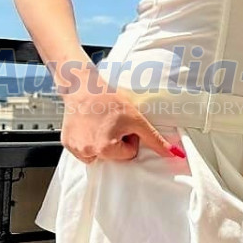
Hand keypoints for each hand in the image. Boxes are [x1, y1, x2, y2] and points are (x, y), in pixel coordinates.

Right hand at [60, 72, 184, 163]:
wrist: (83, 86)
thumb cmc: (108, 99)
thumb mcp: (136, 119)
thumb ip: (155, 139)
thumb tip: (174, 154)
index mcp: (105, 149)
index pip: (128, 154)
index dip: (130, 138)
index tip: (123, 124)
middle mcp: (88, 152)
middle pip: (113, 156)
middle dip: (116, 142)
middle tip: (112, 123)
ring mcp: (76, 149)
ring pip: (99, 154)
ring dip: (102, 142)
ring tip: (101, 123)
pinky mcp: (67, 143)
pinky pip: (84, 150)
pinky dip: (88, 140)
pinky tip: (90, 125)